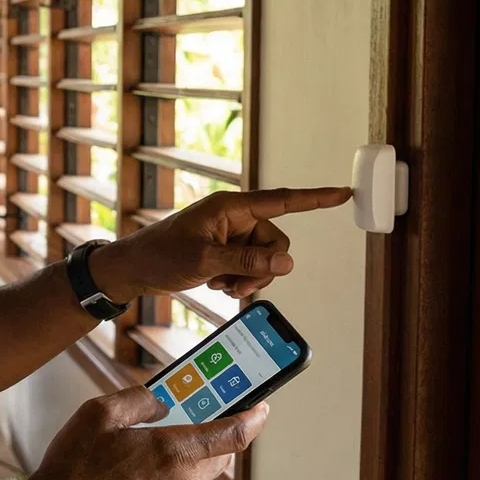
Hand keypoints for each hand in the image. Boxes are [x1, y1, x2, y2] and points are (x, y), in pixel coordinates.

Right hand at [16, 386, 268, 479]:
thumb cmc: (72, 470)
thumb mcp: (99, 414)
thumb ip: (139, 400)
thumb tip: (161, 400)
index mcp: (173, 452)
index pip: (234, 434)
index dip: (254, 418)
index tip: (261, 407)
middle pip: (218, 458)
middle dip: (211, 438)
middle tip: (191, 421)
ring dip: (181, 463)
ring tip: (143, 454)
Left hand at [93, 187, 351, 301]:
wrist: (135, 269)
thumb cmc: (161, 256)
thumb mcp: (205, 261)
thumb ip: (248, 263)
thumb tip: (287, 265)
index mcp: (232, 207)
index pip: (283, 201)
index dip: (316, 199)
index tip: (344, 193)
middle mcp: (236, 218)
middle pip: (277, 244)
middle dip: (263, 270)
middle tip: (235, 286)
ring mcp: (232, 236)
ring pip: (266, 262)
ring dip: (250, 280)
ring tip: (221, 286)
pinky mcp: (227, 252)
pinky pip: (252, 269)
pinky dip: (241, 282)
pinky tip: (217, 285)